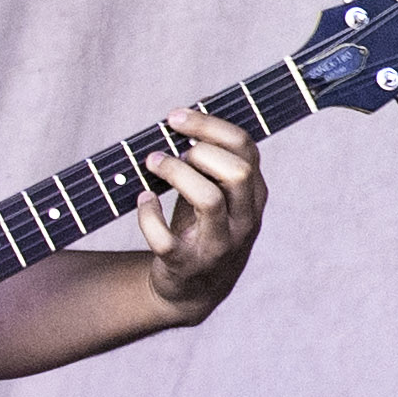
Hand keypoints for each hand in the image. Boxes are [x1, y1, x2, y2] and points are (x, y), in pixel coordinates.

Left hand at [138, 111, 266, 312]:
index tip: (174, 117)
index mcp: (254, 195)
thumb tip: (197, 105)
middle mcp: (244, 220)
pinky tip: (143, 201)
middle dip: (200, 151)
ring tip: (153, 163)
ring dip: (176, 174)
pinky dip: (148, 215)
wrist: (194, 291)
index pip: (246, 149)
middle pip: (237, 172)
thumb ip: (213, 158)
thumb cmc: (202, 228)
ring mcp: (218, 245)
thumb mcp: (218, 193)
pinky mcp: (187, 265)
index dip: (210, 126)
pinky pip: (166, 240)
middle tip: (171, 150)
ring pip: (209, 200)